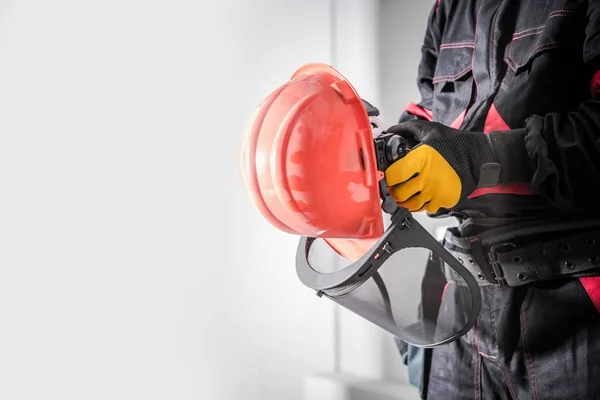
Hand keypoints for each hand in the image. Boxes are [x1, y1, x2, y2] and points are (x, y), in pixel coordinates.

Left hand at [384, 120, 531, 211]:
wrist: (481, 158)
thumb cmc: (456, 144)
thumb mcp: (431, 130)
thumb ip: (407, 129)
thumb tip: (390, 131)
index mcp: (421, 159)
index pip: (394, 175)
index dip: (387, 176)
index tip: (386, 175)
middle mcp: (427, 178)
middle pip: (399, 193)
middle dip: (393, 190)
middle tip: (393, 186)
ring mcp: (436, 192)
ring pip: (410, 205)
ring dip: (404, 200)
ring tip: (404, 192)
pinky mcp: (444, 201)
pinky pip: (425, 209)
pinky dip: (419, 204)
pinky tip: (419, 195)